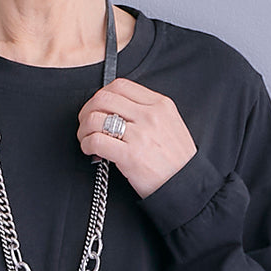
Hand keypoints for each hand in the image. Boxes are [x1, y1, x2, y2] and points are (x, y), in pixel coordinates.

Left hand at [77, 78, 197, 197]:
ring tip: (86, 138)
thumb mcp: (170, 124)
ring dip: (84, 128)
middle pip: (104, 98)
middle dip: (88, 110)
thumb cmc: (177, 159)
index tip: (97, 106)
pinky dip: (86, 144)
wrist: (186, 185)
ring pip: (96, 118)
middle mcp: (149, 116)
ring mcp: (140, 135)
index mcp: (160, 104)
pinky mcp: (130, 156)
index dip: (102, 94)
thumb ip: (147, 111)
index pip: (121, 85)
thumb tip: (116, 109)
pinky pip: (96, 140)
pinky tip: (90, 150)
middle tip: (86, 122)